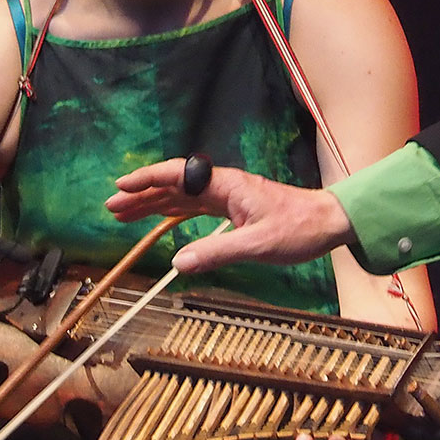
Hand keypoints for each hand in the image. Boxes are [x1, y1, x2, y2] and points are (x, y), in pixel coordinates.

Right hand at [107, 159, 355, 273]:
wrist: (328, 223)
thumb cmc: (299, 229)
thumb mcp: (258, 245)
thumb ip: (217, 253)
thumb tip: (177, 263)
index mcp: (227, 185)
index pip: (178, 175)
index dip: (147, 180)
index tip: (121, 187)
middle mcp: (224, 186)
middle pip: (174, 185)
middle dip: (142, 195)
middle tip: (111, 208)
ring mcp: (229, 197)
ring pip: (182, 197)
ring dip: (154, 204)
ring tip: (125, 215)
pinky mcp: (235, 209)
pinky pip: (196, 207)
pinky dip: (174, 212)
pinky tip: (159, 219)